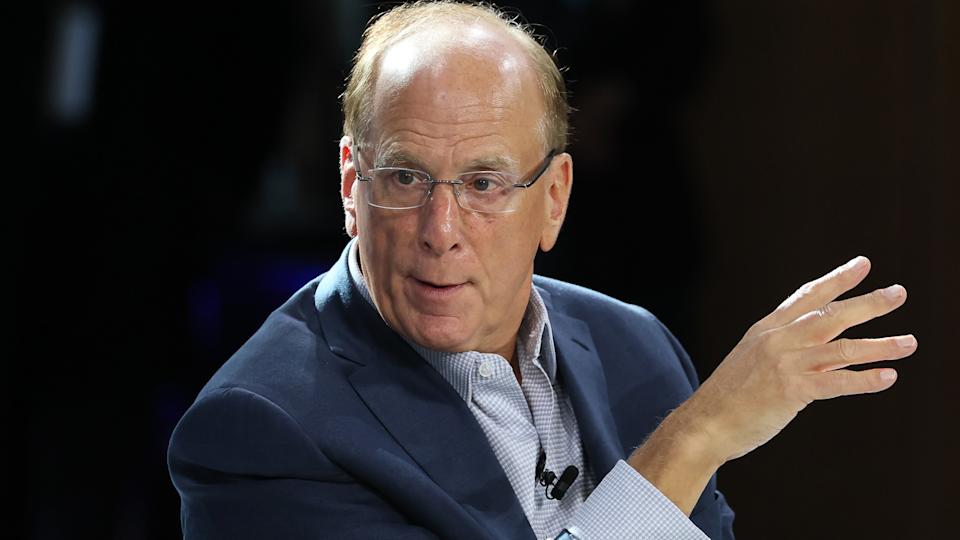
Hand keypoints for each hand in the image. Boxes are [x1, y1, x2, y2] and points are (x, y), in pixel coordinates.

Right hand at [683, 255, 917, 463]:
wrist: (704, 423)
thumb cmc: (728, 397)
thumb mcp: (750, 360)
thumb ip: (780, 349)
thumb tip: (813, 349)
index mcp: (766, 330)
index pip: (807, 296)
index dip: (837, 279)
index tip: (863, 264)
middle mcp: (777, 341)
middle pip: (830, 315)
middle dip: (868, 303)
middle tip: (899, 293)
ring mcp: (784, 364)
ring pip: (841, 348)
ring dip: (879, 345)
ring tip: (909, 342)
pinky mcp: (791, 391)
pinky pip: (836, 383)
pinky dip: (865, 380)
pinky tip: (888, 377)